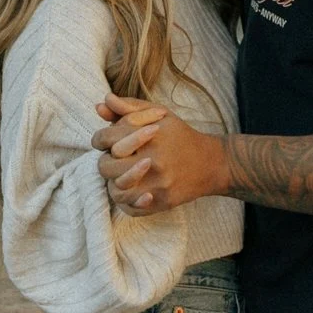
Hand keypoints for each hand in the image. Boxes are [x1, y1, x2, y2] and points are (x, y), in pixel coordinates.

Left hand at [96, 95, 231, 214]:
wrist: (212, 163)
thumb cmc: (180, 135)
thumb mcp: (157, 114)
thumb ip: (128, 108)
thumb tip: (101, 104)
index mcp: (149, 135)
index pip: (105, 138)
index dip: (101, 140)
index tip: (107, 142)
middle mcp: (153, 160)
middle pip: (106, 167)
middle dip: (106, 161)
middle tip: (115, 160)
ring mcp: (158, 184)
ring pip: (115, 191)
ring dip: (114, 183)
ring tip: (121, 176)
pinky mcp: (163, 202)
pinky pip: (131, 208)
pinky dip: (126, 201)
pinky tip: (132, 190)